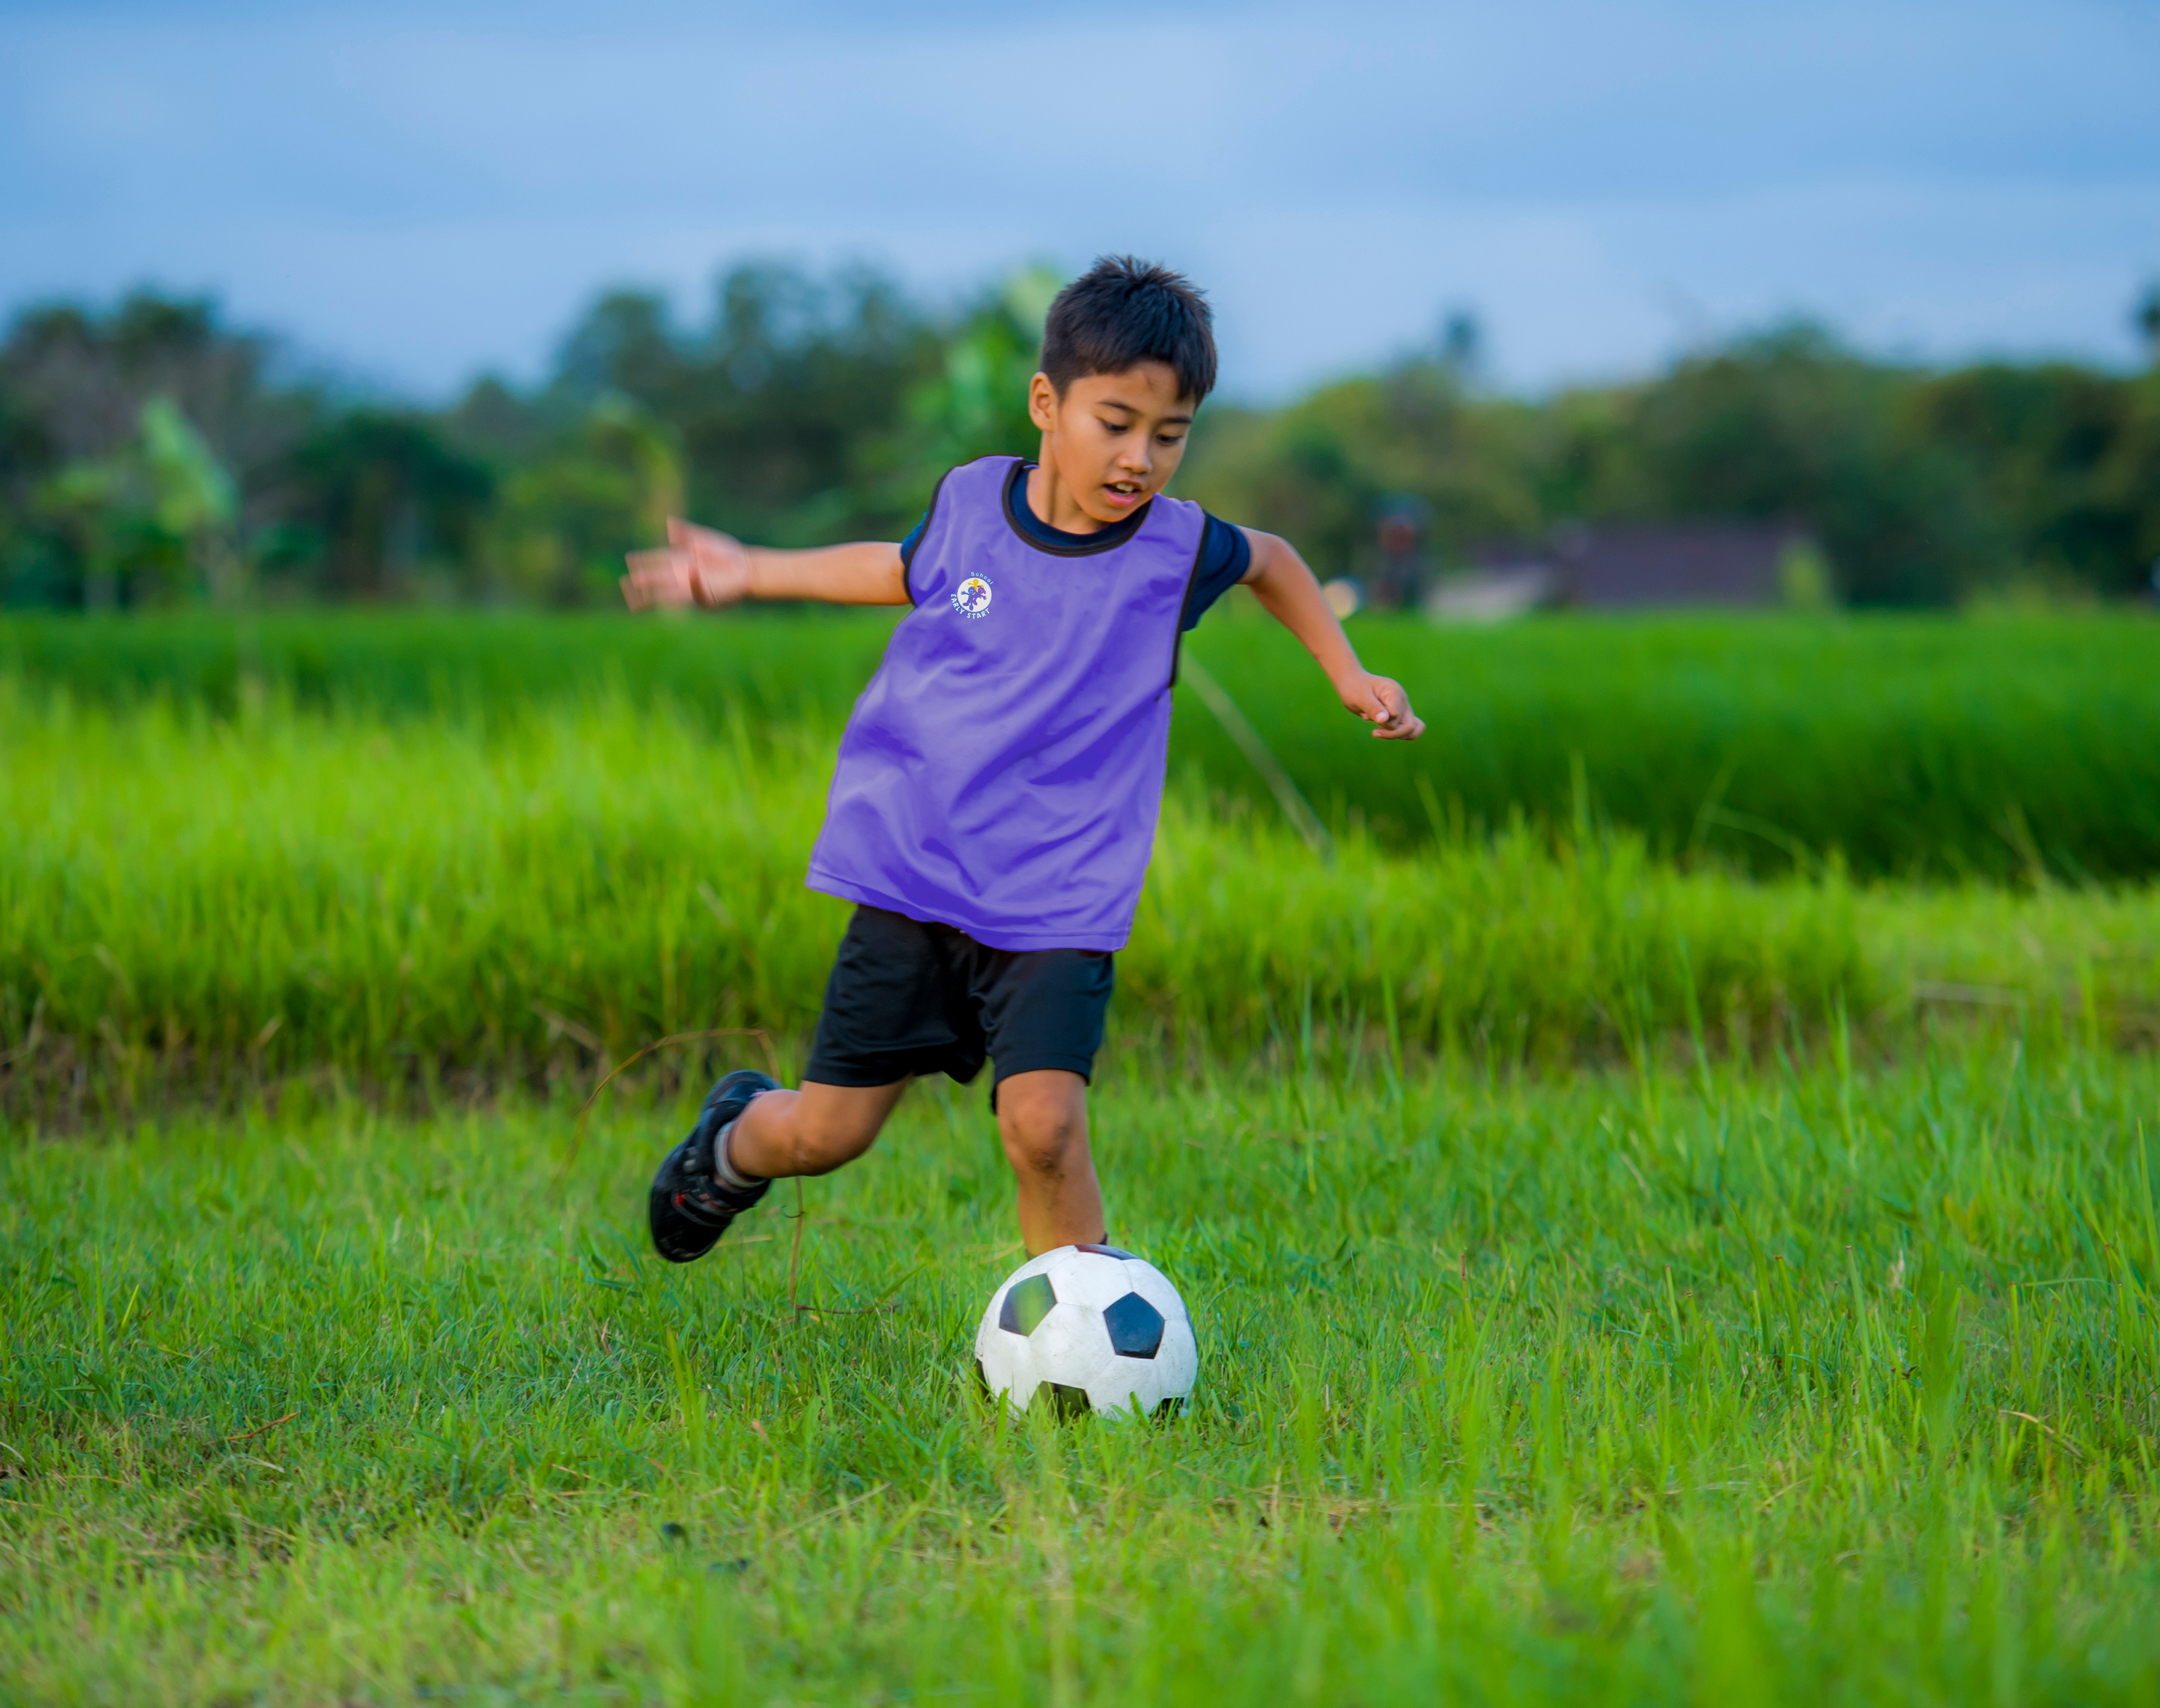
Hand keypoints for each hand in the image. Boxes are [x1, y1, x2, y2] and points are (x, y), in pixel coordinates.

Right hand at [621, 518, 751, 610]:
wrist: (747, 568)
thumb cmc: (727, 553)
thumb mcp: (706, 539)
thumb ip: (688, 533)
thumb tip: (670, 524)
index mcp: (682, 559)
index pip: (659, 559)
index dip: (645, 560)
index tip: (631, 559)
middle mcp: (684, 575)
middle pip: (661, 578)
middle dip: (647, 580)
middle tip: (631, 581)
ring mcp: (694, 587)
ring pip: (671, 593)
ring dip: (659, 594)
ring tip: (645, 595)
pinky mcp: (707, 597)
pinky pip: (698, 594)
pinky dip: (694, 585)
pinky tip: (689, 577)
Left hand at [1339, 673, 1424, 740]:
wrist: (1351, 684)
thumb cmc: (1354, 688)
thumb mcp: (1360, 697)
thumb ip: (1373, 708)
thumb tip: (1384, 720)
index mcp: (1395, 692)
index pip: (1396, 716)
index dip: (1383, 721)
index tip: (1368, 716)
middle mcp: (1402, 700)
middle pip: (1408, 726)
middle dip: (1390, 732)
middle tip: (1373, 732)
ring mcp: (1402, 708)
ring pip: (1410, 730)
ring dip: (1391, 733)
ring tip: (1376, 728)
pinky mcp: (1399, 715)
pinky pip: (1408, 730)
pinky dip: (1396, 733)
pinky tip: (1382, 730)